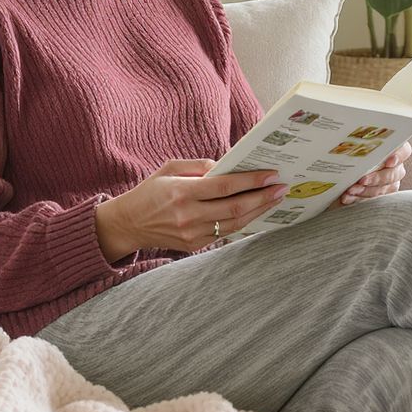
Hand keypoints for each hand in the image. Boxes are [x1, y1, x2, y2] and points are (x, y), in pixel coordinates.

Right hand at [95, 159, 289, 258]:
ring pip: (235, 224)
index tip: (271, 174)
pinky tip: (255, 212)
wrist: (129, 223)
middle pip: (235, 208)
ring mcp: (192, 234)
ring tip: (275, 199)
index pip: (225, 186)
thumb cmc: (151, 191)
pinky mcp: (194, 245)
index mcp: (182, 192)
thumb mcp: (169, 168)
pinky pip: (225, 233)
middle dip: (263, 197)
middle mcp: (189, 215)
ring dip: (259, 211)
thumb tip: (227, 166)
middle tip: (282, 187)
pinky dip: (243, 223)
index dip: (251, 181)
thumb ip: (199, 166)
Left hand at [329, 141, 411, 208]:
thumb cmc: (347, 146)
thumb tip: (349, 125)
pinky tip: (347, 198)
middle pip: (394, 173)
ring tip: (350, 190)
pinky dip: (359, 199)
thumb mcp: (352, 138)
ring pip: (384, 189)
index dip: (398, 156)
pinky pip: (373, 200)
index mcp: (392, 146)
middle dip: (376, 178)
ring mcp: (389, 181)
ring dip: (366, 191)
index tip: (388, 161)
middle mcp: (395, 165)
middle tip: (361, 180)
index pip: (404, 150)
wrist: (338, 163)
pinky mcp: (380, 194)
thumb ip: (357, 136)